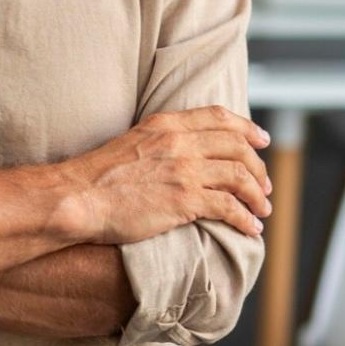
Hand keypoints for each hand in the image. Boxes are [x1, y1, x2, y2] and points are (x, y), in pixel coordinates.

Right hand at [57, 106, 271, 242]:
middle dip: (258, 167)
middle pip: (237, 147)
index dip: (246, 128)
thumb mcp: (134, 141)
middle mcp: (180, 142)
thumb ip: (163, 141)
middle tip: (265, 186)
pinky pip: (228, 206)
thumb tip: (186, 152)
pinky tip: (250, 228)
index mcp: (167, 124)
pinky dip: (245, 218)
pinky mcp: (184, 199)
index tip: (261, 141)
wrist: (78, 197)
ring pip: (239, 176)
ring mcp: (184, 170)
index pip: (219, 117)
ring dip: (257, 194)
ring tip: (262, 210)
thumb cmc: (99, 177)